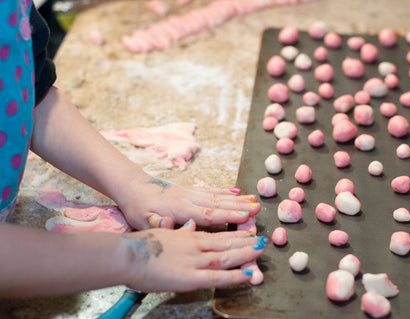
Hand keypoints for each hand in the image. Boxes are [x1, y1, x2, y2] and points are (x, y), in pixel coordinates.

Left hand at [118, 177, 260, 229]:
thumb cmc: (137, 207)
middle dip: (239, 206)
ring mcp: (190, 192)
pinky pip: (210, 190)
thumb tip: (169, 226)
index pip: (208, 214)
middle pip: (218, 203)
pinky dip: (224, 190)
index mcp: (180, 209)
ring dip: (236, 198)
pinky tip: (235, 191)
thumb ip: (157, 224)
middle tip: (258, 209)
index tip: (245, 216)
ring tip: (254, 200)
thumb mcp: (142, 220)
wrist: (131, 185)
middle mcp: (189, 199)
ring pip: (218, 195)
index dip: (228, 216)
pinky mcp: (189, 190)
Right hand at [121, 221, 266, 291]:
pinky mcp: (190, 277)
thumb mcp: (162, 231)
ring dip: (245, 253)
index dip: (234, 234)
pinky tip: (248, 275)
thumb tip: (188, 225)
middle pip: (226, 242)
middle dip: (245, 242)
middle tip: (262, 239)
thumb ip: (178, 230)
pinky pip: (217, 277)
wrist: (126, 255)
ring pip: (226, 256)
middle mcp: (196, 245)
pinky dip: (234, 276)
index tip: (247, 230)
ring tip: (260, 251)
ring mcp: (195, 261)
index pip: (217, 234)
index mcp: (189, 236)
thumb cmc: (140, 245)